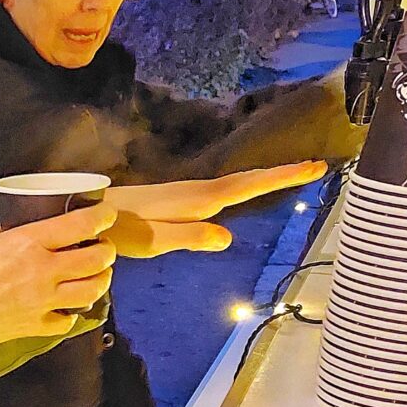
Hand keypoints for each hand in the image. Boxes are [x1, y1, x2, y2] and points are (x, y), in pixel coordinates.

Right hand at [0, 204, 117, 367]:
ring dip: (100, 279)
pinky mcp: (37, 326)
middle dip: (106, 250)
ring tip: (95, 275)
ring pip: (93, 289)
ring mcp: (44, 301)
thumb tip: (19, 227)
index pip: (80, 225)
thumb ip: (5, 234)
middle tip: (102, 247)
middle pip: (96, 259)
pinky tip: (67, 306)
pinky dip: (73, 311)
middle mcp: (43, 271)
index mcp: (27, 243)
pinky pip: (69, 319)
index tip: (106, 214)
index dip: (101, 216)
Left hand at [102, 161, 326, 257]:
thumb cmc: (120, 229)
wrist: (89, 213)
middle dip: (282, 173)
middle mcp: (197, 192)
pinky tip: (247, 192)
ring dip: (267, 177)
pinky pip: (224, 190)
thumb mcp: (154, 239)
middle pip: (248, 180)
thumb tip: (226, 236)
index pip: (247, 187)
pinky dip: (246, 186)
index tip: (311, 167)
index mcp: (197, 200)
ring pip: (237, 183)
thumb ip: (189, 236)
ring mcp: (189, 194)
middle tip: (316, 166)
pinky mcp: (181, 199)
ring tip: (295, 174)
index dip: (279, 178)